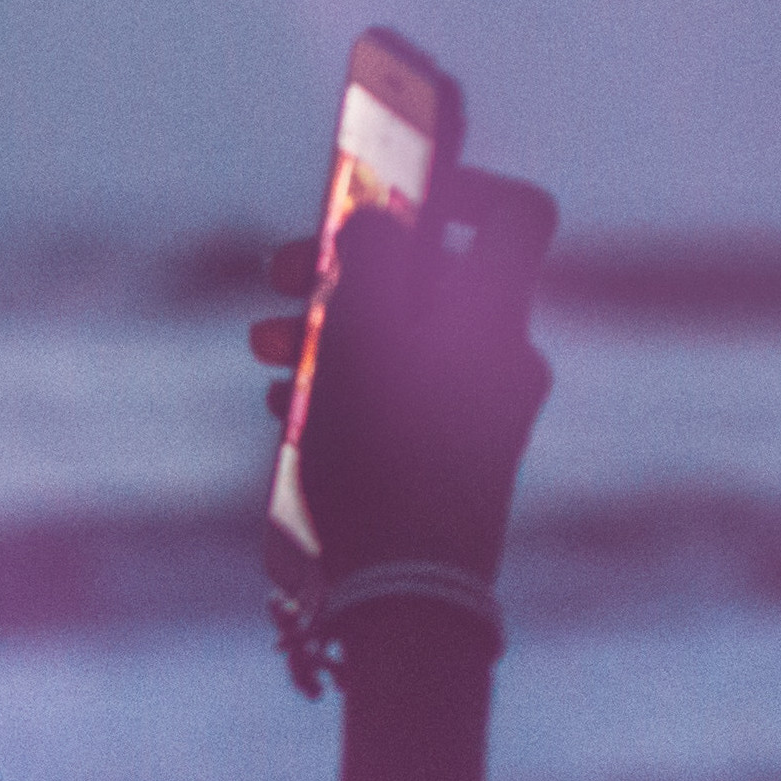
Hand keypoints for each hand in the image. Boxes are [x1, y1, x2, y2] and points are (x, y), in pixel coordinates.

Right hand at [254, 164, 558, 582]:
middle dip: (347, 267)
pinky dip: (349, 382)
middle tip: (279, 278)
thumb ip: (371, 261)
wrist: (410, 595)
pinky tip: (287, 405)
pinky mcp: (457, 455)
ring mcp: (484, 408)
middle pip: (433, 274)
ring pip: (406, 335)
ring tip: (265, 350)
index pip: (515, 212)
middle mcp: (503, 355)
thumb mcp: (359, 342)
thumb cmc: (382, 463)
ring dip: (330, 327)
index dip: (456, 184)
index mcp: (494, 315)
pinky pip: (404, 391)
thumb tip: (375, 217)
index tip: (385, 195)